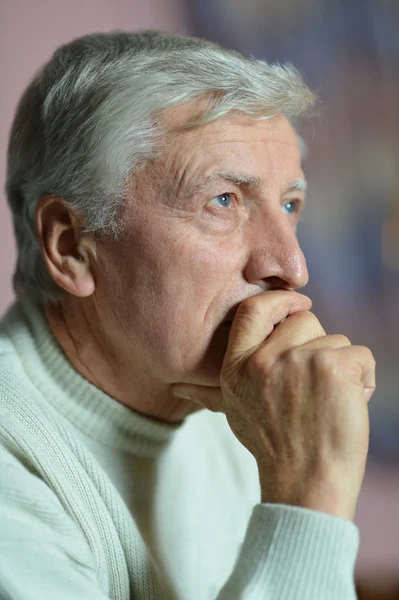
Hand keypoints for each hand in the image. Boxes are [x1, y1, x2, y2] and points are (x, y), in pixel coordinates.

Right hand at [172, 290, 375, 520]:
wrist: (306, 483)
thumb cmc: (273, 446)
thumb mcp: (234, 412)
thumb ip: (208, 393)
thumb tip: (176, 389)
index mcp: (237, 366)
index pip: (252, 310)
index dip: (279, 299)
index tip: (298, 304)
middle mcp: (263, 360)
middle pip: (305, 320)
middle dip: (318, 345)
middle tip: (313, 385)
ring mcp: (298, 361)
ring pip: (336, 339)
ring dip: (342, 367)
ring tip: (328, 402)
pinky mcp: (333, 367)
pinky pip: (361, 355)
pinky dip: (364, 378)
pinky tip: (349, 404)